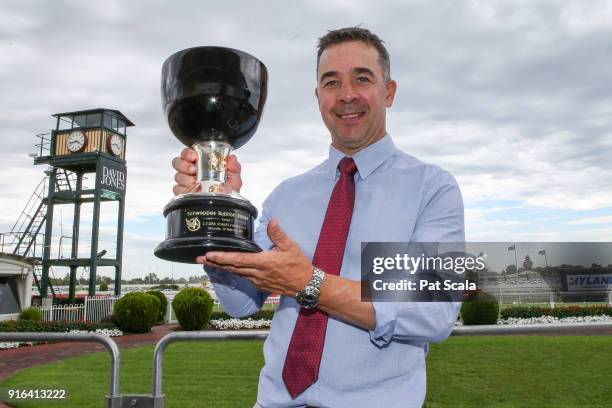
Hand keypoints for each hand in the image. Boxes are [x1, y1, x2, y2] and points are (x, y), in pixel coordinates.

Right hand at [171, 147, 242, 194]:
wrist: (226, 206)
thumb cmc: (229, 191)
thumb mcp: (234, 179)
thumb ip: (234, 167)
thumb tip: (232, 158)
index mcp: (202, 163)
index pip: (189, 153)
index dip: (188, 153)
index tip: (193, 156)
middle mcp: (192, 171)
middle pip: (178, 162)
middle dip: (183, 164)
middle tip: (193, 169)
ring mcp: (186, 182)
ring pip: (177, 175)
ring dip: (185, 178)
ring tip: (195, 181)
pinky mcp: (183, 194)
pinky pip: (177, 189)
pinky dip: (184, 189)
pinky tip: (192, 190)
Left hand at [197, 219, 312, 296]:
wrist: (305, 285)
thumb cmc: (298, 265)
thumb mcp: (290, 247)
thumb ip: (278, 234)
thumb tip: (271, 220)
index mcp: (263, 262)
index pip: (238, 260)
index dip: (222, 258)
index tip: (209, 255)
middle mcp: (257, 273)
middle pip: (232, 268)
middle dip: (215, 263)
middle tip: (199, 258)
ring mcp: (257, 281)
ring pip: (235, 273)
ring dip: (221, 267)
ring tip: (208, 262)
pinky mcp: (259, 285)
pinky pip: (242, 277)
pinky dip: (232, 272)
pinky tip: (226, 268)